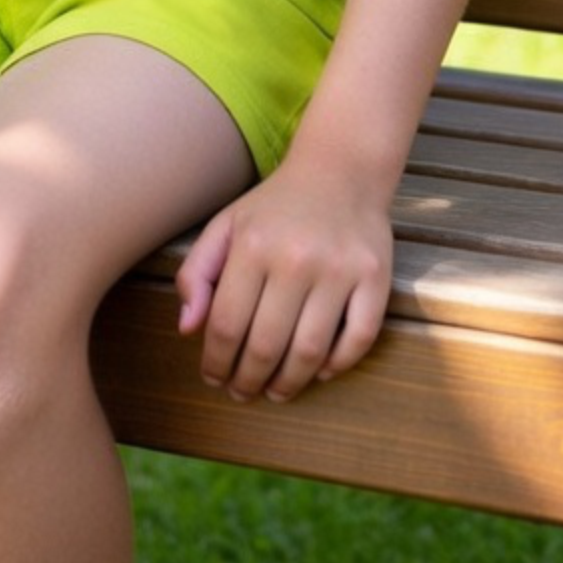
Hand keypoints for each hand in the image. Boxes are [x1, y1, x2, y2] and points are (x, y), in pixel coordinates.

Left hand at [175, 160, 392, 401]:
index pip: (226, 324)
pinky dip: (338, 364)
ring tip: (275, 392)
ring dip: (289, 384)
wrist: (341, 170)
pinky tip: (320, 371)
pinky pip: (358, 339)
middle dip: (248, 380)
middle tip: (242, 392)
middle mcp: (296, 258)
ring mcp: (339, 270)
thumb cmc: (276, 206)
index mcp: (253, 245)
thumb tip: (187, 329)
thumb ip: (197, 273)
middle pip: (266, 345)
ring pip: (310, 352)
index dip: (216, 362)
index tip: (213, 377)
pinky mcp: (375, 277)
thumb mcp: (226, 225)